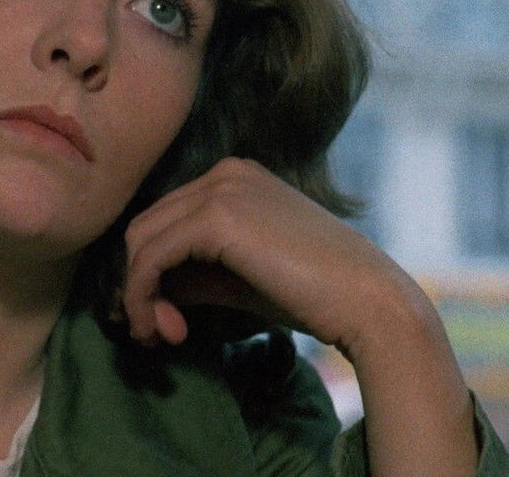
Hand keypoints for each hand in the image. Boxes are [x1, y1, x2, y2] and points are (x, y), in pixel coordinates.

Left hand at [121, 157, 479, 475]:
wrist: (369, 303)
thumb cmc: (313, 296)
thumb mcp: (239, 278)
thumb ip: (193, 274)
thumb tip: (144, 290)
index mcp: (235, 178)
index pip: (166, 220)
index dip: (152, 272)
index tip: (165, 321)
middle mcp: (225, 173)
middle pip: (147, 227)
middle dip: (141, 285)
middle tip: (157, 334)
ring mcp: (221, 189)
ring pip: (141, 240)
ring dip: (139, 295)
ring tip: (163, 336)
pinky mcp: (216, 217)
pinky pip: (152, 256)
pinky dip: (143, 294)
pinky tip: (164, 326)